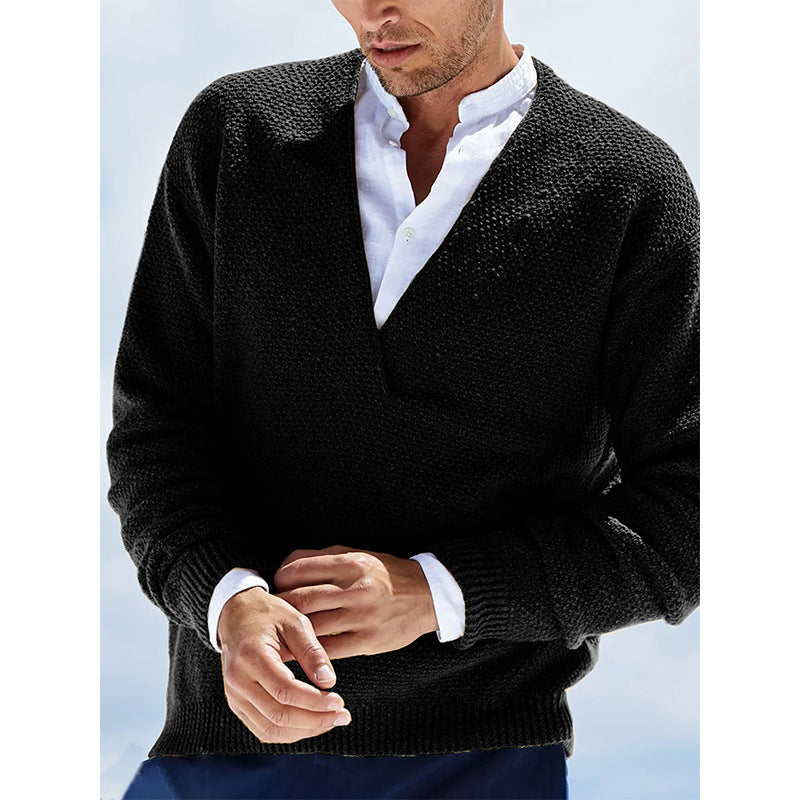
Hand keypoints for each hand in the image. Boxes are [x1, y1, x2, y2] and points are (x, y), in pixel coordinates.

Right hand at [217, 587, 352, 743]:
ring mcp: (234, 695)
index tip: (339, 701)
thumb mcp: (295, 623)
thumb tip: (329, 682)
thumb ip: (312, 652)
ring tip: (331, 721)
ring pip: (270, 730)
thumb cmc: (269, 615)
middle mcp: (237, 680)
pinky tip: (311, 723)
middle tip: (342, 716)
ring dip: (304, 731)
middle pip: (278, 715)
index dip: (314, 702)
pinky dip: (289, 733)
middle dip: (315, 720)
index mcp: (251, 656)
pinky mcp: (237, 704)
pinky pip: (263, 730)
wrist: (237, 615)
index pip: (284, 691)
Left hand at [271, 544, 438, 660]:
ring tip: (278, 633)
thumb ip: (323, 558)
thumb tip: (286, 566)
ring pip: (312, 625)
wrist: (426, 596)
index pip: (301, 568)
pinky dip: (309, 651)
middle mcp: (356, 588)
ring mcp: (362, 616)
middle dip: (280, 606)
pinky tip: (298, 652)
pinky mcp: (367, 641)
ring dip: (290, 632)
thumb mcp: (358, 555)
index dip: (281, 578)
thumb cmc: (386, 574)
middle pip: (302, 598)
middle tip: (271, 611)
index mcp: (351, 563)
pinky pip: (329, 649)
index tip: (276, 585)